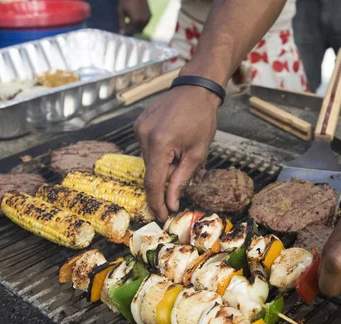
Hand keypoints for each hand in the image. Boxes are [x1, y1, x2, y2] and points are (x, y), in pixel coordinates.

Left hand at [118, 0, 150, 35]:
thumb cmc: (126, 0)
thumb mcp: (121, 12)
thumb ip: (122, 24)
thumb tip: (121, 33)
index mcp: (136, 20)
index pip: (130, 31)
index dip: (125, 32)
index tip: (121, 31)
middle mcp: (143, 21)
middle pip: (136, 31)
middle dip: (130, 30)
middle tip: (125, 27)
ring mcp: (148, 18)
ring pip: (141, 29)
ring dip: (135, 28)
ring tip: (129, 22)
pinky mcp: (150, 16)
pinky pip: (144, 24)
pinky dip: (140, 24)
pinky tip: (135, 19)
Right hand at [135, 86, 220, 220]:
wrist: (196, 89)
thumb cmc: (202, 119)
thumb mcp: (197, 154)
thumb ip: (181, 180)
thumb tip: (171, 203)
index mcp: (160, 144)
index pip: (153, 182)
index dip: (157, 202)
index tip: (162, 216)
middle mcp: (144, 135)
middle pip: (151, 171)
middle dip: (167, 176)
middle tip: (184, 165)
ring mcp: (139, 128)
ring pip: (149, 160)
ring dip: (163, 163)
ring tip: (181, 148)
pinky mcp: (139, 124)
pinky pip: (147, 147)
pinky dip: (159, 152)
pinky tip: (173, 140)